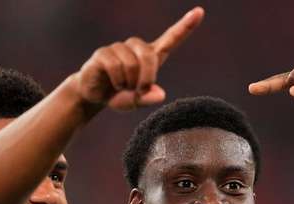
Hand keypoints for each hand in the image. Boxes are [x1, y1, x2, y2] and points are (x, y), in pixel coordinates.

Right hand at [74, 7, 203, 110]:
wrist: (93, 95)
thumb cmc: (119, 95)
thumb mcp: (135, 102)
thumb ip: (148, 99)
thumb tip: (159, 95)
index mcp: (151, 56)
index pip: (171, 38)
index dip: (185, 26)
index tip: (200, 12)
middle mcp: (135, 48)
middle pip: (149, 56)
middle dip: (147, 78)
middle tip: (140, 91)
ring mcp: (118, 48)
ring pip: (131, 63)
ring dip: (129, 82)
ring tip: (123, 88)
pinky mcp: (103, 53)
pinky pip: (115, 66)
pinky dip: (117, 80)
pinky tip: (114, 84)